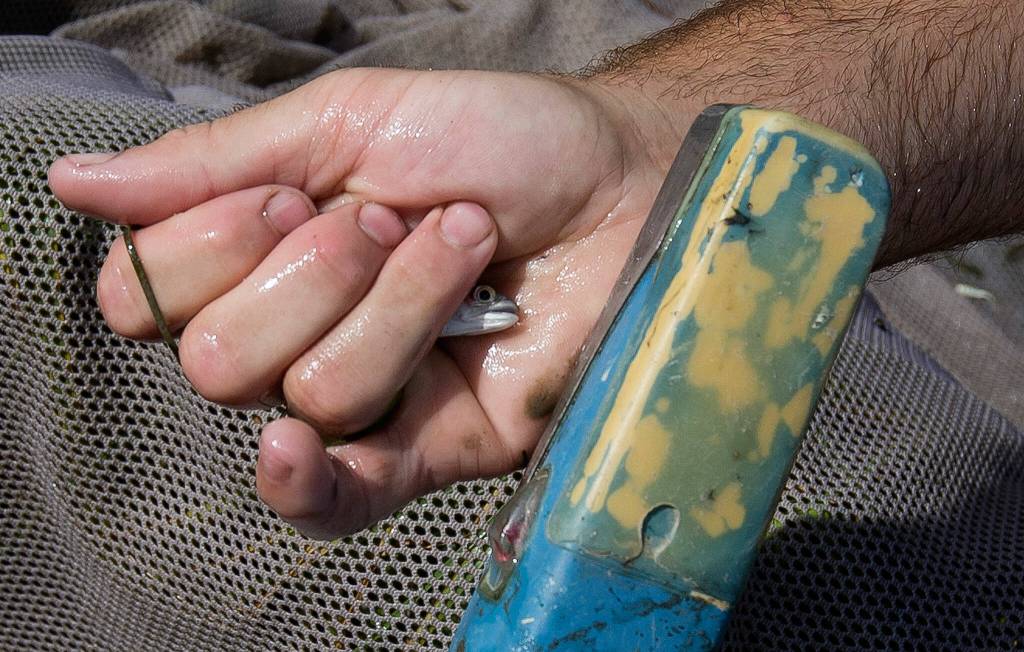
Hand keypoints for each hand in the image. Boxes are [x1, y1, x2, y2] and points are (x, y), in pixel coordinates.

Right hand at [48, 68, 683, 538]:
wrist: (625, 189)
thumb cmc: (500, 138)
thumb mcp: (353, 119)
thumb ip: (215, 163)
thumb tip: (74, 185)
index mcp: (265, 252)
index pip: (156, 289)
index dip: (209, 246)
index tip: (295, 196)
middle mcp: (300, 328)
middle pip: (218, 355)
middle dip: (308, 275)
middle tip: (388, 221)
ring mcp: (367, 395)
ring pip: (306, 390)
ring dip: (392, 306)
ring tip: (465, 252)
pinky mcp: (433, 447)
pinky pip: (337, 498)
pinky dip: (305, 481)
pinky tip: (292, 448)